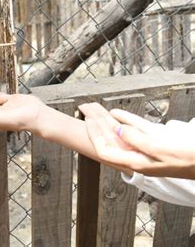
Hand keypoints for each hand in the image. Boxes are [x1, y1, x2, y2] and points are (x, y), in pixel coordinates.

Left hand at [79, 103, 194, 177]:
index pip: (105, 150)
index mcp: (135, 162)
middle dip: (96, 125)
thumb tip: (117, 130)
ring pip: (121, 132)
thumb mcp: (157, 147)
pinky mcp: (157, 140)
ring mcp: (146, 148)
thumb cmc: (186, 156)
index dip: (94, 135)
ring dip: (108, 120)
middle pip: (110, 140)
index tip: (87, 121)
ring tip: (95, 108)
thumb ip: (135, 138)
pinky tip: (115, 112)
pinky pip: (136, 128)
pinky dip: (126, 119)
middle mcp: (137, 156)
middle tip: (85, 110)